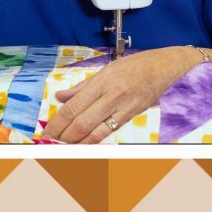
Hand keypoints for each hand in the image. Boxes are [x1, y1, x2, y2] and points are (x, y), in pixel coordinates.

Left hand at [43, 47, 193, 142]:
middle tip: (50, 142)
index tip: (47, 130)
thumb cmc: (135, 65)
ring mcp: (123, 106)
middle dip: (63, 134)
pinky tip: (84, 145)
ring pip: (95, 130)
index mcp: (101, 80)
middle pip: (82, 120)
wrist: (163, 66)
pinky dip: (94, 140)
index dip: (58, 121)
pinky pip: (109, 131)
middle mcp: (111, 94)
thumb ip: (83, 86)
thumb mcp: (106, 69)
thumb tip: (61, 96)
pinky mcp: (132, 115)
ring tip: (63, 147)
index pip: (74, 105)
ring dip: (77, 141)